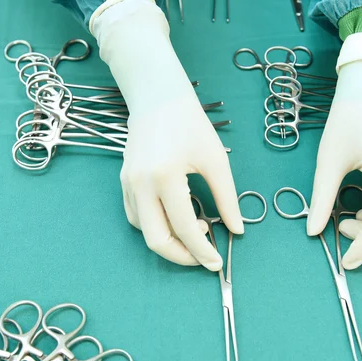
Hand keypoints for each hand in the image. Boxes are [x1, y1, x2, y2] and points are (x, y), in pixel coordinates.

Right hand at [93, 0, 242, 269]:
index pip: (184, 228)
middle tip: (203, 257)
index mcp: (166, 176)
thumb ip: (227, 198)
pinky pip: (136, 216)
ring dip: (168, 241)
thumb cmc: (190, 123)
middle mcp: (141, 184)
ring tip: (194, 230)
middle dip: (181, 256)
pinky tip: (174, 219)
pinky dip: (155, 227)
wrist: (157, 97)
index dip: (202, 251)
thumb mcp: (215, 159)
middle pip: (156, 240)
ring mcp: (128, 184)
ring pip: (143, 231)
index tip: (216, 262)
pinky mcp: (124, 182)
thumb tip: (237, 230)